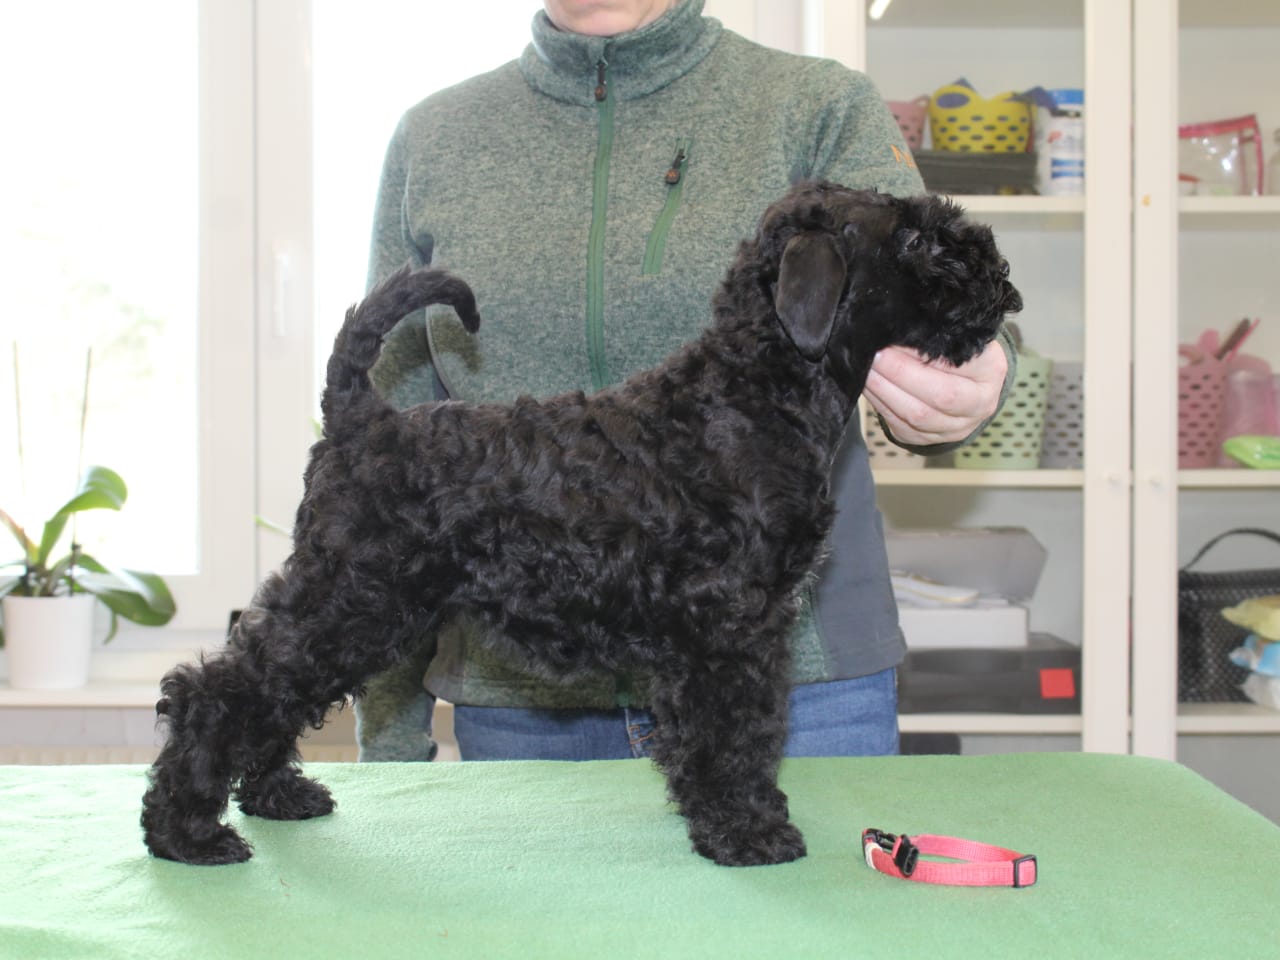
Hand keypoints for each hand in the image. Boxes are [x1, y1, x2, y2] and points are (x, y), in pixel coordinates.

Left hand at [863, 341, 1007, 446]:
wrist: (966, 388)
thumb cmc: (958, 356)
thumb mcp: (957, 339)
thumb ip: (936, 337)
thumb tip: (898, 331)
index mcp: (991, 370)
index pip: (959, 363)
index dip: (925, 356)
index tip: (896, 339)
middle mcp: (979, 404)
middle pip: (940, 395)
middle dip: (900, 373)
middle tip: (875, 354)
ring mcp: (956, 427)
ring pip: (917, 415)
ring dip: (885, 390)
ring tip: (866, 368)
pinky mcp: (929, 439)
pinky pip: (900, 425)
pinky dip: (880, 404)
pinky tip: (868, 386)